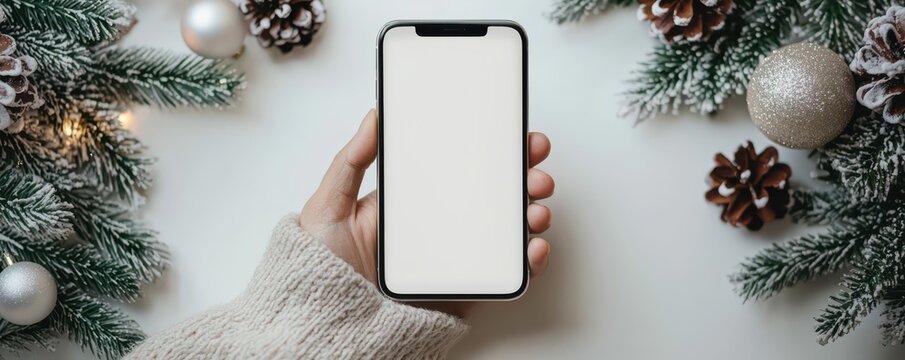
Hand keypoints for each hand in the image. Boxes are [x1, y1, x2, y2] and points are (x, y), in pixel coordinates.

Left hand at [299, 109, 553, 317]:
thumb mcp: (328, 205)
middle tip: (535, 168)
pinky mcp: (464, 289)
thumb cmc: (319, 268)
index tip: (518, 134)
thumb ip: (350, 161)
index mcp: (415, 200)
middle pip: (495, 196)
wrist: (325, 324)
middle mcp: (441, 225)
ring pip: (507, 231)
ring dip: (532, 215)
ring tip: (535, 210)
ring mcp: (456, 257)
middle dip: (525, 178)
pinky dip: (529, 262)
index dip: (496, 150)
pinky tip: (534, 247)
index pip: (464, 167)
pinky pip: (505, 275)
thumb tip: (374, 116)